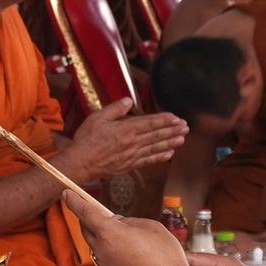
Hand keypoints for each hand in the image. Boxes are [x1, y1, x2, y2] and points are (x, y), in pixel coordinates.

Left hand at [62, 188, 186, 265]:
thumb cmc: (164, 255)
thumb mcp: (150, 226)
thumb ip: (129, 222)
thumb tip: (118, 224)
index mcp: (109, 233)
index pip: (85, 213)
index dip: (74, 201)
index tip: (66, 193)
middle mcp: (101, 250)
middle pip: (87, 229)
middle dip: (90, 219)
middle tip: (101, 214)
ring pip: (96, 245)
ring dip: (103, 237)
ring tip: (124, 237)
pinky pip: (104, 259)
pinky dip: (111, 253)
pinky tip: (129, 254)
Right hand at [64, 98, 188, 182]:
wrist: (80, 163)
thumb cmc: (86, 139)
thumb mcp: (97, 118)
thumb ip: (115, 109)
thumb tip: (129, 100)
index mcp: (125, 129)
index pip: (149, 123)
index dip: (164, 120)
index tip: (176, 117)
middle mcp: (132, 142)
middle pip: (156, 135)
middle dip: (172, 130)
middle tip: (186, 127)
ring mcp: (132, 155)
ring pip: (155, 147)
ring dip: (170, 142)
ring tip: (182, 139)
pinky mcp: (129, 165)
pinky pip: (148, 160)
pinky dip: (159, 157)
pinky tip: (169, 154)